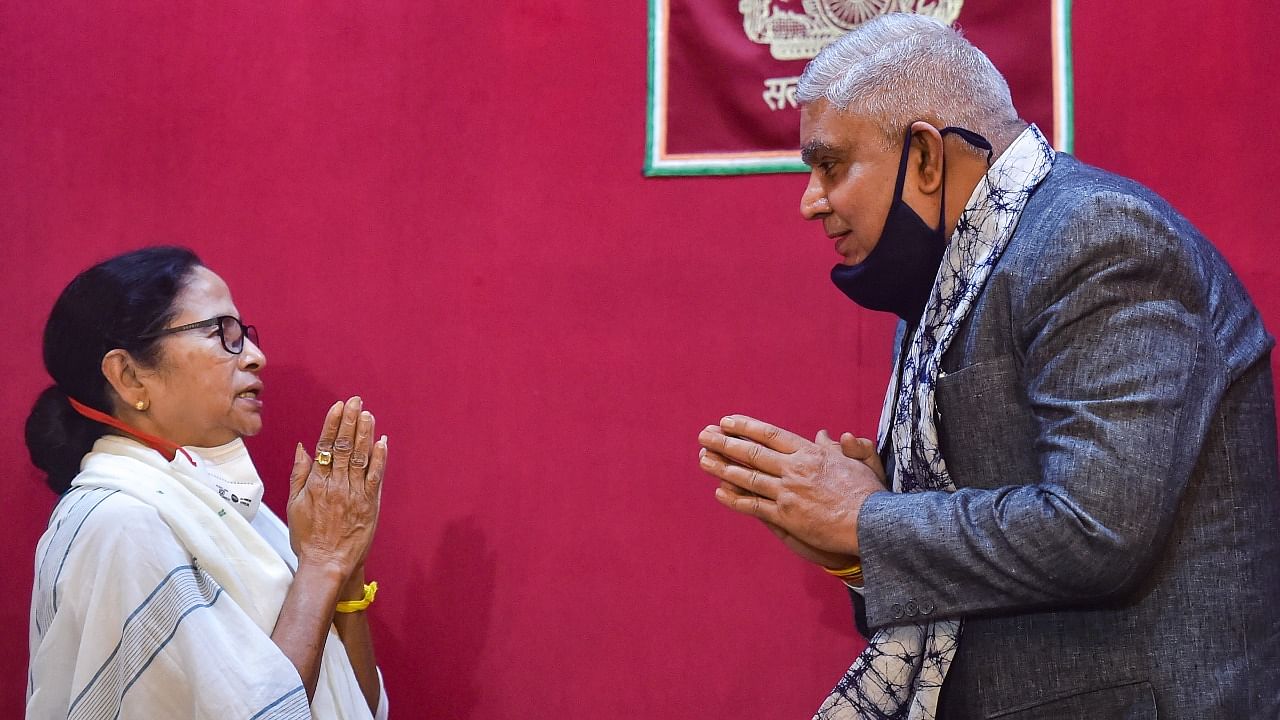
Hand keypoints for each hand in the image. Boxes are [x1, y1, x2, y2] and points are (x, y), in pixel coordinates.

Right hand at [287, 396, 387, 574]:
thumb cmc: (308, 537)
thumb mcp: (294, 504)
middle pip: (344, 447)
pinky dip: (379, 458)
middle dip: (350, 421)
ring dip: (365, 434)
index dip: (332, 425)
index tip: (338, 406)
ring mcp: (353, 494)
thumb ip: (299, 474)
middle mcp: (335, 485)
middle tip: (356, 401)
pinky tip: (382, 442)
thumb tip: (303, 447)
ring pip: (360, 458)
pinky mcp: (369, 504)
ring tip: (368, 414)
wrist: (326, 564)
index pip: (325, 446)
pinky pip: (375, 477)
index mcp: (316, 483)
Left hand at [697, 415, 885, 556]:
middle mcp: (794, 470)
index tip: (726, 421)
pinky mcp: (786, 517)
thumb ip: (844, 445)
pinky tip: (719, 492)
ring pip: (747, 477)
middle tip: (704, 435)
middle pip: (752, 453)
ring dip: (722, 467)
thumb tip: (826, 434)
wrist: (872, 524)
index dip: (745, 427)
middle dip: (724, 443)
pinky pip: (754, 505)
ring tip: (703, 458)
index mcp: (810, 454)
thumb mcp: (862, 461)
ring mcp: (787, 493)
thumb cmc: (870, 494)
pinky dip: (735, 498)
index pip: (770, 435)